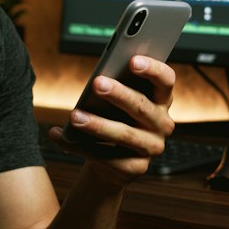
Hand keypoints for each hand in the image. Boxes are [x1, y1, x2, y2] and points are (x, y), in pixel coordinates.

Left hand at [48, 55, 176, 178]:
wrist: (114, 161)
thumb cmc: (116, 120)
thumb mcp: (118, 103)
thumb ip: (114, 88)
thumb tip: (97, 80)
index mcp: (161, 100)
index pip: (166, 80)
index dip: (152, 69)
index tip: (132, 61)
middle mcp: (162, 123)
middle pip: (142, 106)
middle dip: (119, 94)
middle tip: (97, 83)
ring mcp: (152, 147)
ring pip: (125, 134)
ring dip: (98, 124)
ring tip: (74, 116)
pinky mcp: (137, 168)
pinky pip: (108, 157)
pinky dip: (82, 147)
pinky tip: (62, 137)